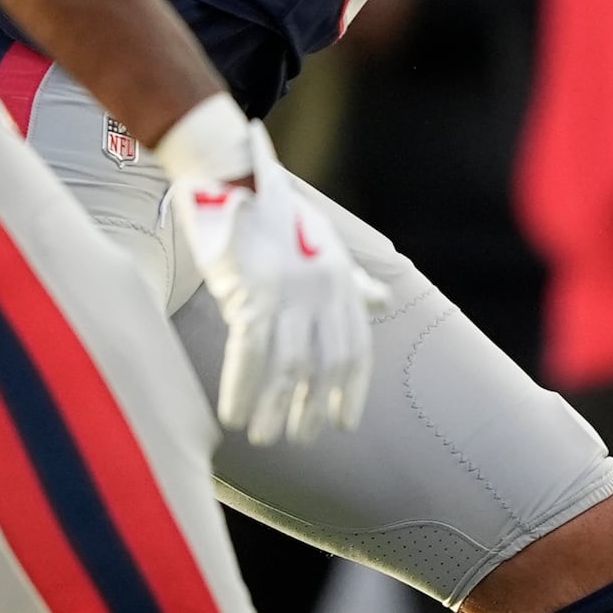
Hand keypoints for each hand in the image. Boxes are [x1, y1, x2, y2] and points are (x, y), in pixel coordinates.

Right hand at [157, 98, 388, 444]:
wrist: (230, 174)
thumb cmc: (271, 210)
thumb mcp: (323, 241)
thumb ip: (351, 280)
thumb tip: (382, 302)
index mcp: (341, 279)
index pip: (356, 348)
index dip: (351, 390)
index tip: (344, 423)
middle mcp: (324, 288)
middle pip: (326, 364)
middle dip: (313, 407)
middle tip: (299, 438)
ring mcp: (291, 291)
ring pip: (290, 367)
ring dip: (275, 408)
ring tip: (265, 438)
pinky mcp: (254, 291)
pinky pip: (251, 354)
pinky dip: (241, 389)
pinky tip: (233, 414)